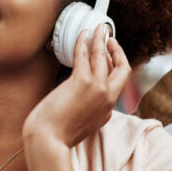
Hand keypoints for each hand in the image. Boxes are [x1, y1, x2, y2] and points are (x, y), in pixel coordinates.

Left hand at [23, 24, 131, 147]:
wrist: (49, 141)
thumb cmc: (57, 136)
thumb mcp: (81, 127)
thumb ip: (87, 113)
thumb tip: (80, 99)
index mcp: (107, 111)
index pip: (116, 86)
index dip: (112, 69)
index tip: (108, 59)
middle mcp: (107, 99)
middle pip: (122, 70)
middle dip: (118, 51)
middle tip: (110, 39)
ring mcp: (97, 89)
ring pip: (104, 57)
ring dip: (102, 39)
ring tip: (100, 28)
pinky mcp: (82, 82)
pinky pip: (85, 55)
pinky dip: (84, 42)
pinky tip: (83, 34)